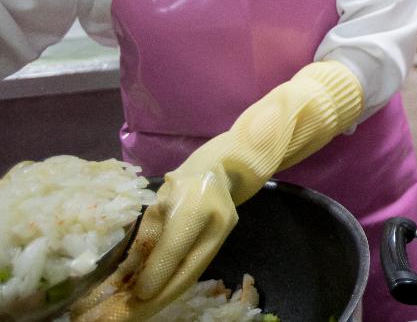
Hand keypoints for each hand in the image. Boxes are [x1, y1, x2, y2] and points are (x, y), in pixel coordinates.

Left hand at [73, 62, 362, 320]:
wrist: (222, 166)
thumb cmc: (181, 180)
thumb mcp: (159, 199)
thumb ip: (149, 231)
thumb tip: (134, 268)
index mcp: (195, 202)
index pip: (175, 246)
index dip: (156, 273)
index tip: (137, 294)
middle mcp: (216, 218)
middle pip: (190, 266)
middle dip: (163, 293)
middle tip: (138, 311)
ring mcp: (225, 228)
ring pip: (196, 270)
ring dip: (171, 293)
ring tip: (147, 309)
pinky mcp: (226, 236)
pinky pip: (200, 265)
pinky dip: (180, 282)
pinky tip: (163, 294)